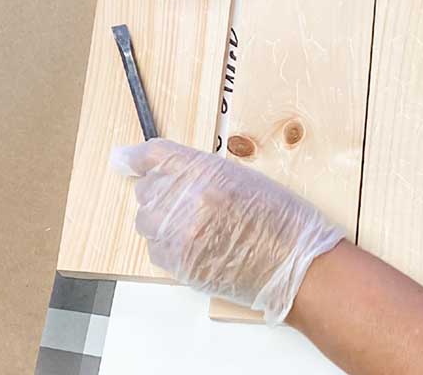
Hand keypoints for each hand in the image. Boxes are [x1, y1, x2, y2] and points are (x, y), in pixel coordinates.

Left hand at [111, 138, 342, 323]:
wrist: (295, 266)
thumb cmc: (280, 219)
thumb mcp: (242, 176)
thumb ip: (198, 170)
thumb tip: (164, 168)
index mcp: (205, 174)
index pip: (155, 156)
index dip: (138, 157)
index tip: (127, 159)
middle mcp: (186, 203)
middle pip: (147, 188)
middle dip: (161, 190)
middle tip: (186, 197)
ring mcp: (179, 237)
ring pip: (146, 220)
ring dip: (162, 217)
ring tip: (194, 222)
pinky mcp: (178, 265)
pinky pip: (155, 247)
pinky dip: (167, 242)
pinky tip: (195, 241)